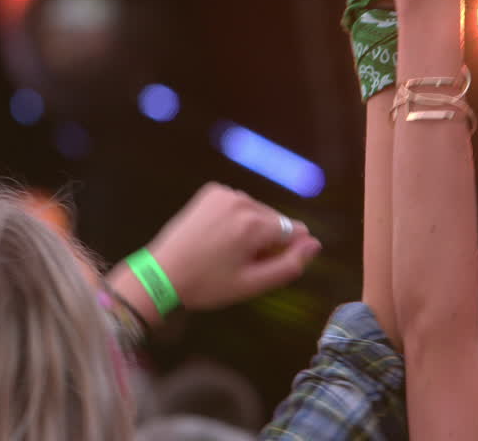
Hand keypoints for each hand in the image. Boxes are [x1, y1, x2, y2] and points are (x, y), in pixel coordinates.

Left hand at [147, 183, 320, 310]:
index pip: (295, 231)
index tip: (260, 266)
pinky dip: (236, 218)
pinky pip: (239, 204)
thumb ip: (289, 265)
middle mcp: (242, 200)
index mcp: (254, 223)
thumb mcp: (253, 284)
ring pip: (258, 211)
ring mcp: (224, 193)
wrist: (163, 273)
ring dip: (252, 229)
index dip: (284, 251)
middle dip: (267, 240)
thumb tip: (315, 244)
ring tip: (227, 251)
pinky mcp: (211, 191)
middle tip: (240, 263)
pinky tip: (218, 236)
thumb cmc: (208, 284)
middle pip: (276, 220)